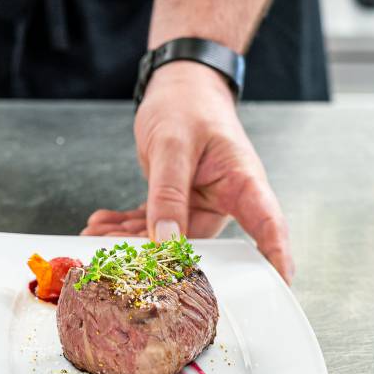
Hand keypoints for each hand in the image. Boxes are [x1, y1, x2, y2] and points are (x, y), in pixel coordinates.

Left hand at [82, 62, 293, 281]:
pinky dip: (124, 226)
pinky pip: (151, 222)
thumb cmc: (187, 106)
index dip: (275, 259)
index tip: (276, 286)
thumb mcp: (173, 146)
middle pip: (200, 245)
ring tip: (96, 238)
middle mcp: (225, 200)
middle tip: (123, 262)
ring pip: (166, 238)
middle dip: (160, 258)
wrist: (178, 87)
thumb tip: (166, 242)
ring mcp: (199, 203)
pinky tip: (100, 225)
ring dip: (131, 240)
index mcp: (242, 183)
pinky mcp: (176, 201)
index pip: (267, 227)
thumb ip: (169, 193)